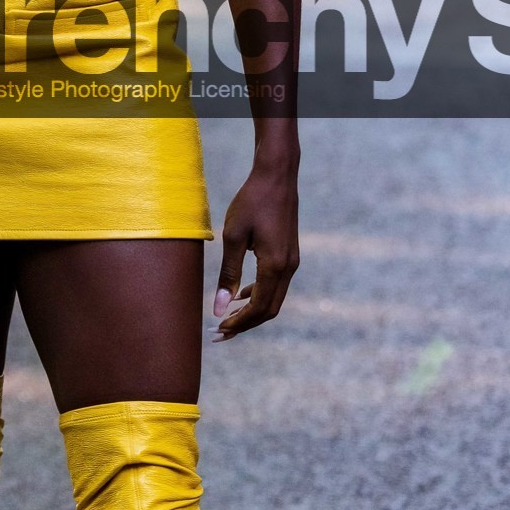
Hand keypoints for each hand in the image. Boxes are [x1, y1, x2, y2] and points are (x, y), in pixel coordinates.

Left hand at [212, 162, 298, 339]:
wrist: (277, 176)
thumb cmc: (251, 202)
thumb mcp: (233, 236)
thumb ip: (228, 273)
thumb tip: (219, 306)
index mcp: (274, 265)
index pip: (258, 308)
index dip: (238, 323)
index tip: (217, 330)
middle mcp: (288, 267)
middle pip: (269, 310)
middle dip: (245, 324)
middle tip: (220, 333)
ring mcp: (292, 261)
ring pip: (274, 299)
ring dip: (252, 312)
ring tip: (227, 318)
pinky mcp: (290, 254)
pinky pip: (276, 285)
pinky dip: (259, 295)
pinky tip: (241, 294)